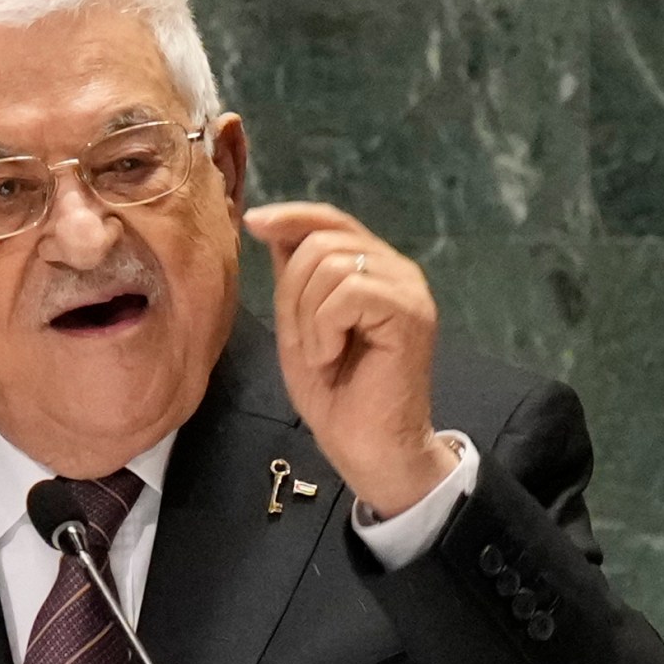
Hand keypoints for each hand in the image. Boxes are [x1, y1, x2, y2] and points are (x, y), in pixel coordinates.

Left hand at [243, 202, 450, 517]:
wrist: (367, 448)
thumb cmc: (336, 397)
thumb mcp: (299, 328)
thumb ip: (293, 280)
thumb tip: (273, 228)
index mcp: (373, 270)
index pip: (331, 220)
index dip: (292, 215)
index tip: (253, 222)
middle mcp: (396, 270)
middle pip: (322, 239)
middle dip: (293, 290)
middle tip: (306, 342)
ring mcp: (407, 289)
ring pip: (330, 263)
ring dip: (308, 317)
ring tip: (324, 354)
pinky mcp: (410, 312)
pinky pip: (347, 292)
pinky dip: (325, 328)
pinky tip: (333, 357)